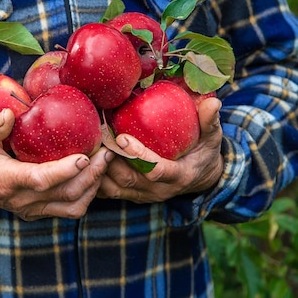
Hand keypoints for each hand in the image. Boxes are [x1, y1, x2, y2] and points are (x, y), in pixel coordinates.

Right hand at [0, 109, 111, 220]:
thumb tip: (9, 113)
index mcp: (6, 180)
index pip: (40, 179)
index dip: (65, 171)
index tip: (85, 157)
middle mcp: (22, 199)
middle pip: (66, 194)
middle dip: (92, 175)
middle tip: (107, 152)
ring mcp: (31, 209)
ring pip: (72, 207)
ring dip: (94, 187)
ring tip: (105, 163)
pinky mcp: (37, 211)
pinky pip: (68, 209)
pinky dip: (86, 195)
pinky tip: (93, 175)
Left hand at [98, 97, 223, 202]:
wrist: (200, 177)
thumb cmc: (204, 151)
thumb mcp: (212, 137)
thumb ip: (210, 121)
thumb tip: (214, 101)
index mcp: (179, 175)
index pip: (156, 170)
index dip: (139, 156)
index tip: (123, 137)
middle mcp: (158, 190)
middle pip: (128, 179)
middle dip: (110, 160)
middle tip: (94, 136)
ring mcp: (143, 195)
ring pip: (114, 187)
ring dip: (98, 168)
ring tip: (87, 144)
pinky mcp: (131, 195)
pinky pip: (108, 191)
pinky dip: (94, 178)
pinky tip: (84, 158)